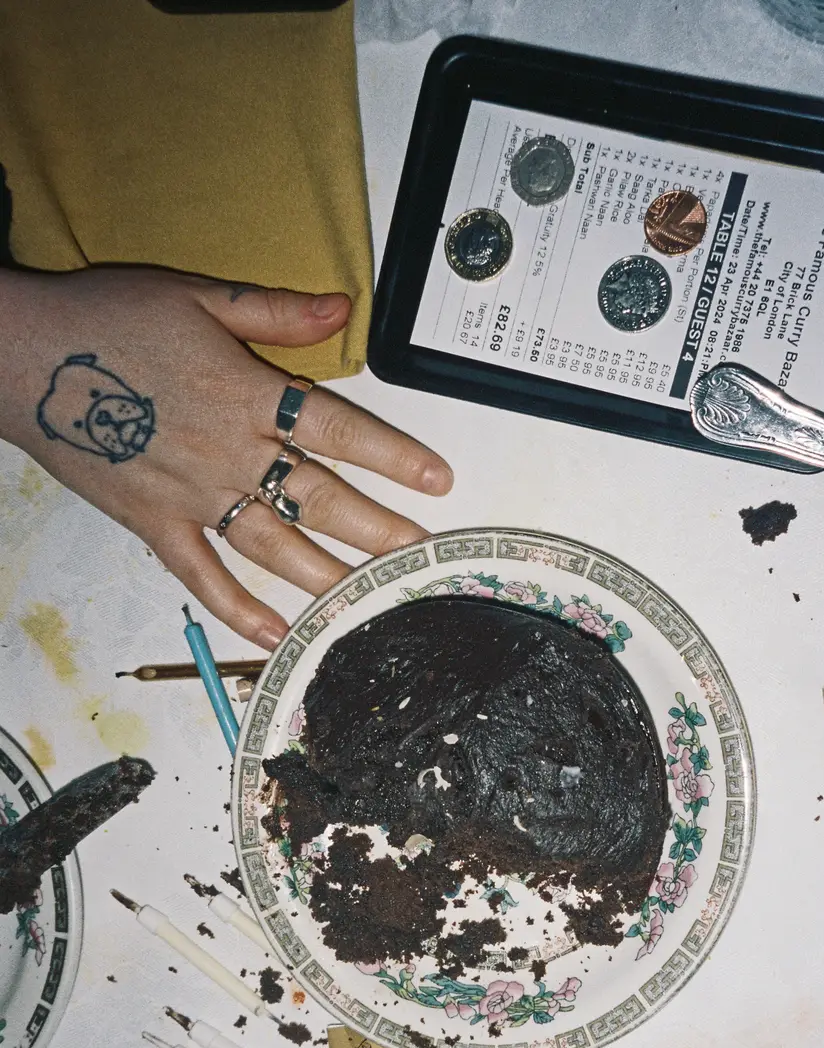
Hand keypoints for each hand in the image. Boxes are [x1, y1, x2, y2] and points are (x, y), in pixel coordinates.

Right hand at [0, 266, 452, 647]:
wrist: (20, 356)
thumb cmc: (104, 319)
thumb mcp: (196, 296)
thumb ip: (273, 311)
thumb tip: (343, 308)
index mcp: (247, 392)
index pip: (339, 428)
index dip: (394, 455)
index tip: (437, 481)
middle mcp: (229, 451)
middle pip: (319, 495)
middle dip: (377, 526)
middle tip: (420, 553)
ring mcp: (192, 494)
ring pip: (274, 542)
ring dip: (326, 572)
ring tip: (370, 595)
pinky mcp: (154, 522)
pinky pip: (204, 574)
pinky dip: (239, 606)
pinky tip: (275, 631)